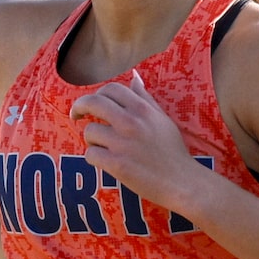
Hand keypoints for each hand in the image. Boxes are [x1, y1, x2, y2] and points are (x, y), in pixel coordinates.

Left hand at [70, 81, 201, 209]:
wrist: (181, 182)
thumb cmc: (172, 150)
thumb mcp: (162, 119)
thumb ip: (145, 98)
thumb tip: (134, 77)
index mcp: (142, 109)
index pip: (111, 89)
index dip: (96, 94)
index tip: (91, 104)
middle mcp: (131, 122)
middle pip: (92, 103)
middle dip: (79, 107)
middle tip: (76, 116)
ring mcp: (123, 144)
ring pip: (90, 132)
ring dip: (92, 140)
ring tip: (103, 148)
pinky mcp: (117, 164)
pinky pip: (90, 155)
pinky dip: (94, 159)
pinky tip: (105, 162)